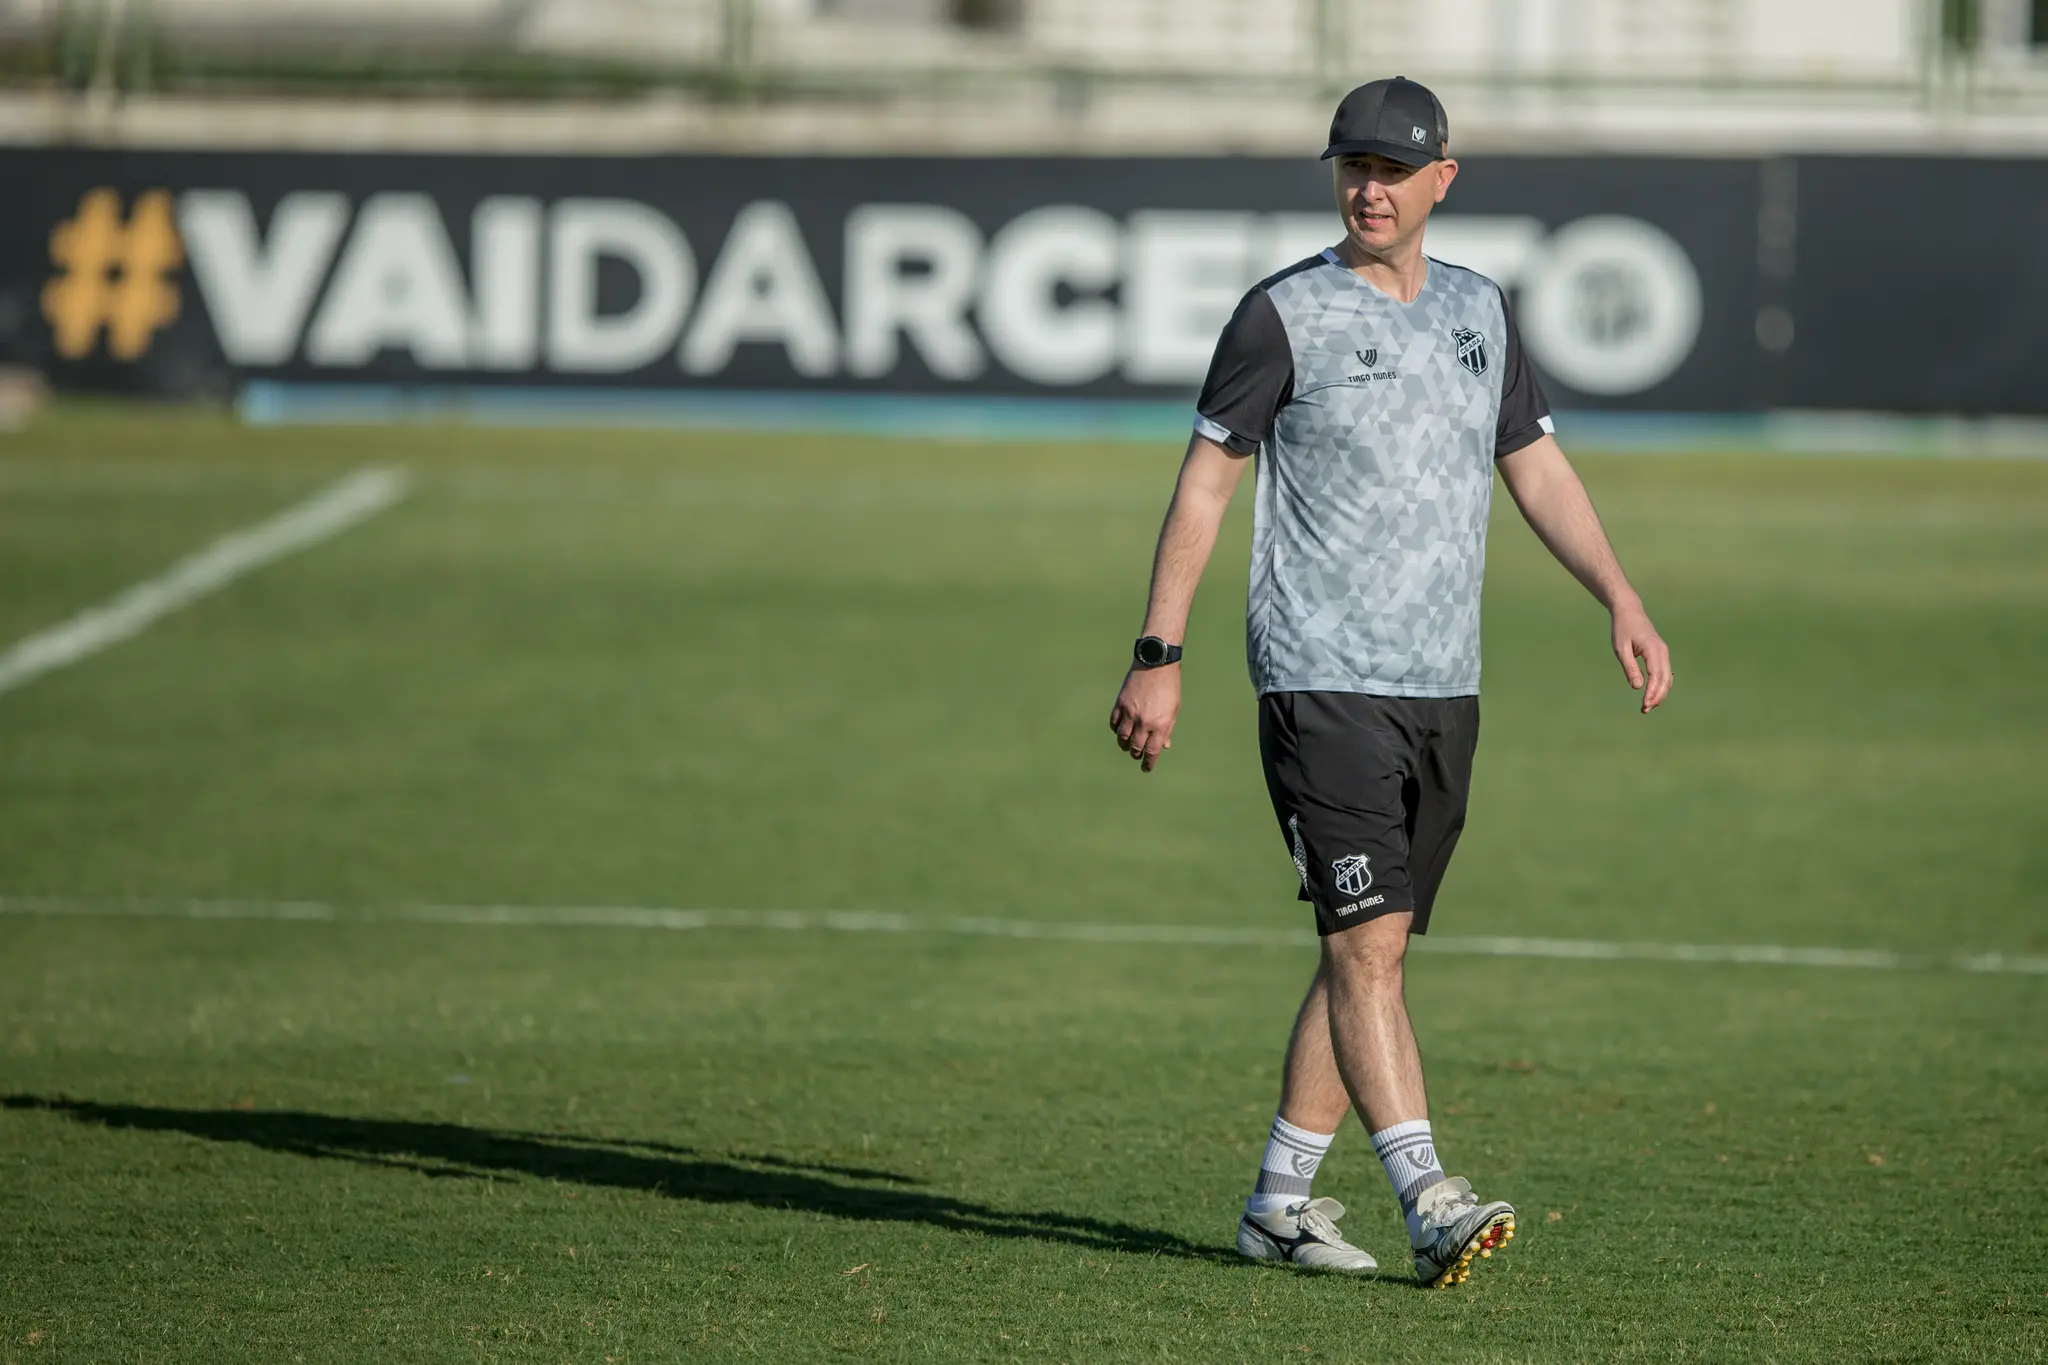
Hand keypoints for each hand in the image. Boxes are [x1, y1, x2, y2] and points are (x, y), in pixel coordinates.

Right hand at [1109, 665, 1180, 771]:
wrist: (1156, 664)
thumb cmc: (1169, 687)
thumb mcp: (1173, 709)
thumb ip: (1168, 729)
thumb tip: (1164, 746)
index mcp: (1161, 724)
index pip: (1152, 751)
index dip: (1148, 763)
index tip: (1147, 768)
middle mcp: (1144, 722)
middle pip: (1135, 748)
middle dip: (1136, 755)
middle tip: (1137, 755)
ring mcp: (1130, 713)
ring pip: (1122, 738)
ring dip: (1125, 745)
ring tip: (1128, 745)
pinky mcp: (1120, 704)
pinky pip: (1114, 724)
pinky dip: (1116, 730)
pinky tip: (1120, 730)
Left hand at [1611, 599, 1672, 713]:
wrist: (1629, 611)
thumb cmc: (1622, 629)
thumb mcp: (1621, 649)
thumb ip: (1629, 667)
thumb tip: (1638, 687)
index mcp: (1653, 649)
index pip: (1656, 675)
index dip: (1652, 692)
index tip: (1644, 704)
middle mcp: (1662, 652)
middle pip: (1665, 679)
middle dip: (1657, 696)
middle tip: (1644, 710)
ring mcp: (1663, 653)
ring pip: (1667, 678)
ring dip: (1659, 693)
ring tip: (1647, 707)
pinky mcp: (1660, 654)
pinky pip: (1664, 673)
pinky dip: (1660, 685)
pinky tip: (1651, 695)